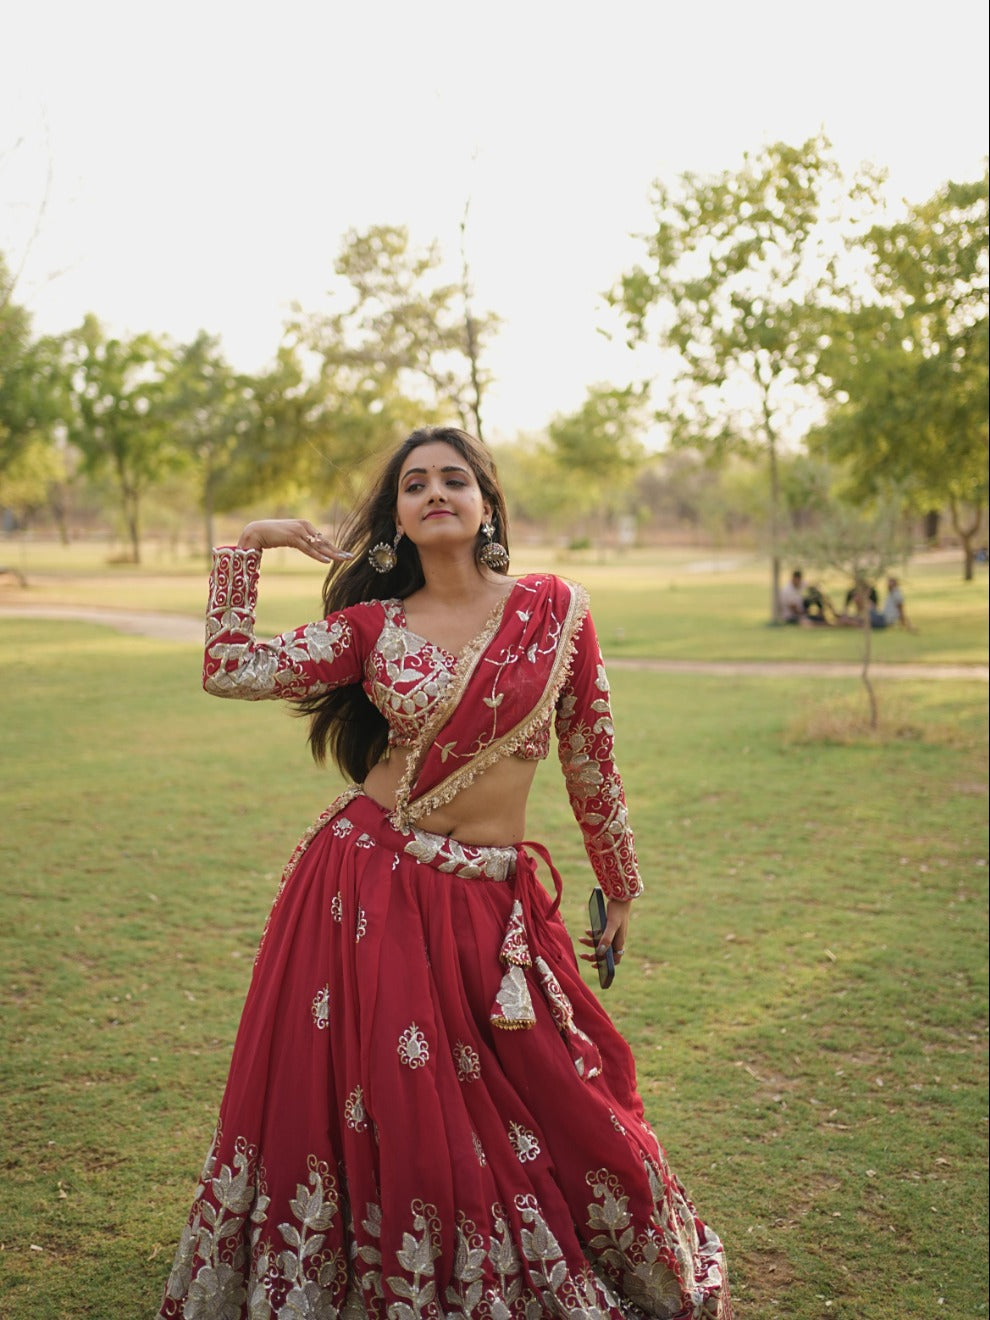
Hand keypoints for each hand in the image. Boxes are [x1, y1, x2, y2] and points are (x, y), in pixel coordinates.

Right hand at [237, 519, 352, 564]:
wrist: (255, 531)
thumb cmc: (271, 535)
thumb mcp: (290, 537)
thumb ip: (300, 540)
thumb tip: (309, 547)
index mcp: (305, 525)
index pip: (322, 539)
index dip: (333, 547)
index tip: (344, 553)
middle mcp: (304, 526)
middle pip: (323, 541)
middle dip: (337, 550)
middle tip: (350, 557)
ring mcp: (299, 531)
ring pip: (318, 545)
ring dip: (331, 554)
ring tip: (343, 560)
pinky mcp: (292, 537)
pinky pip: (308, 548)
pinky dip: (317, 555)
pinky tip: (327, 561)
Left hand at [578, 897, 631, 966]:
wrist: (620, 898)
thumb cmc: (617, 911)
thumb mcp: (611, 925)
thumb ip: (606, 939)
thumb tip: (599, 953)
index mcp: (619, 942)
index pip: (614, 960)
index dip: (605, 965)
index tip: (594, 966)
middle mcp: (617, 940)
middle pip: (605, 953)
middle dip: (593, 955)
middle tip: (582, 955)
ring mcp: (613, 934)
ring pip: (600, 944)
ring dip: (590, 943)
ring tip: (580, 939)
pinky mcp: (609, 928)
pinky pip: (600, 935)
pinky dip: (593, 935)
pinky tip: (587, 931)